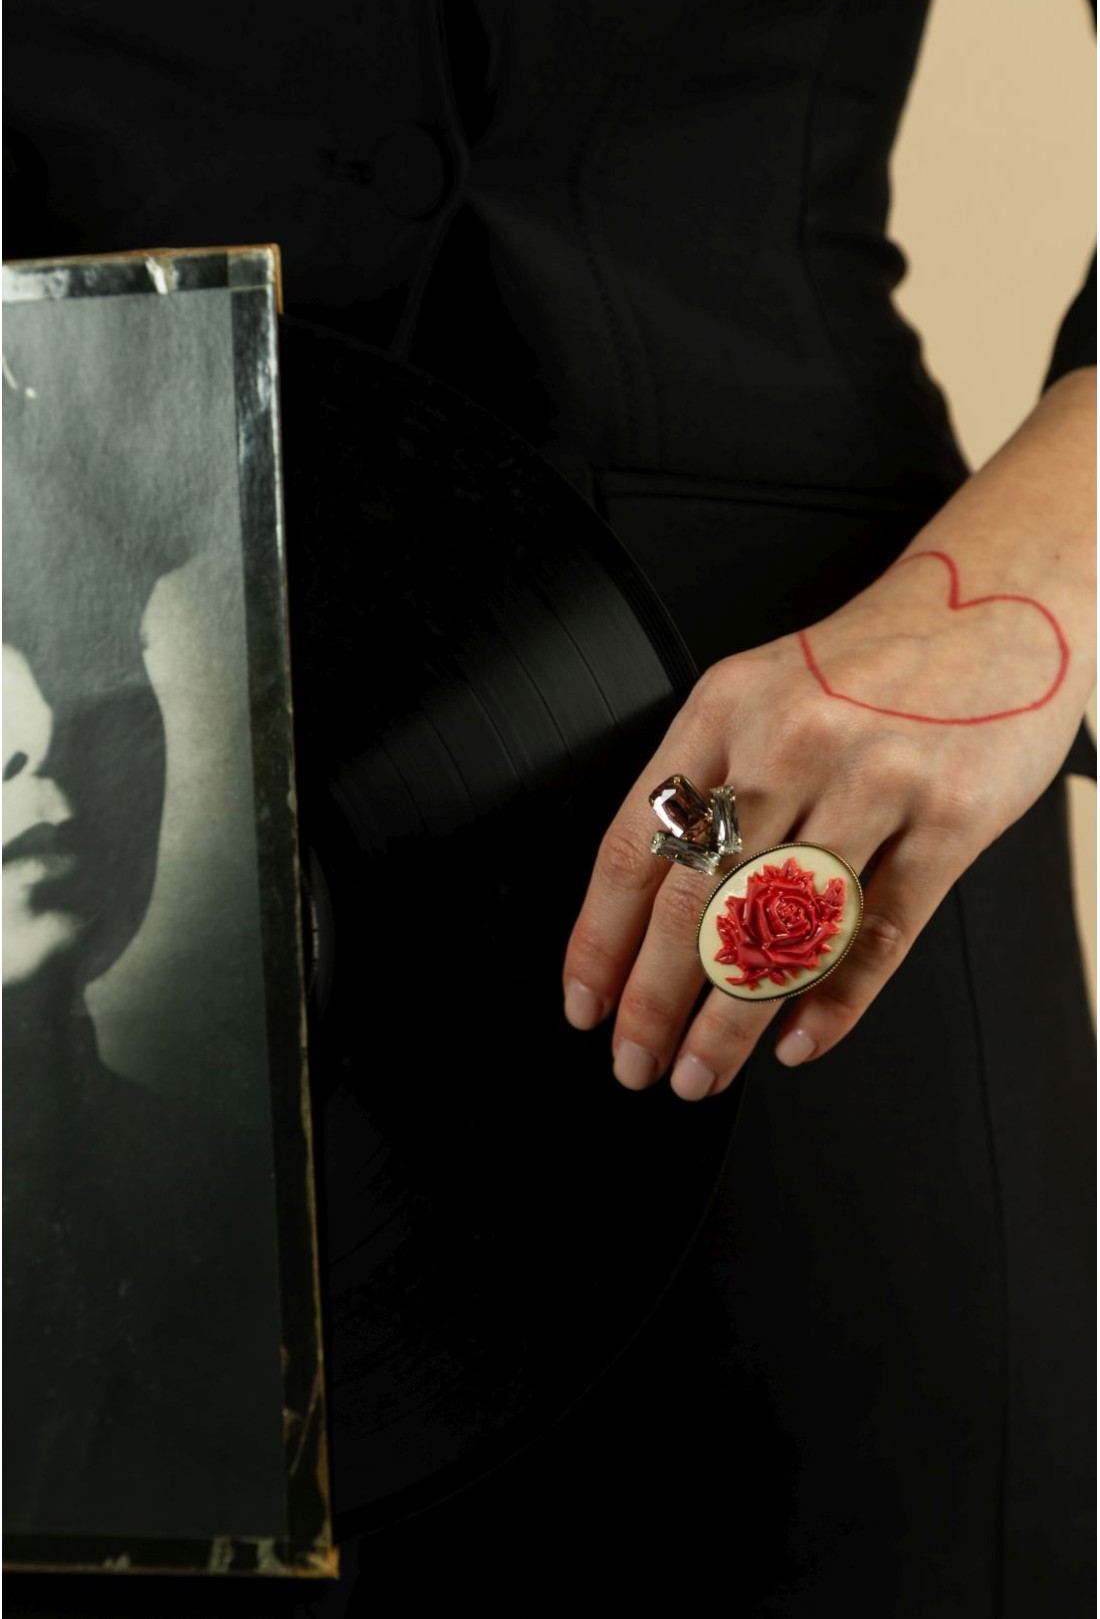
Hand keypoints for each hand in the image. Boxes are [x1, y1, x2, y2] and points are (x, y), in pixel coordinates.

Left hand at [562, 536, 1092, 1100]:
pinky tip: (797, 1042)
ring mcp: (873, 780)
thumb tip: (648, 910)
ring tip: (701, 1072)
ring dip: (732, 1023)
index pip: (636, 845)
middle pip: (697, 899)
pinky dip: (834, 1004)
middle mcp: (790, 742)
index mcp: (723, 710)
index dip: (600, 940)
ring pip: (784, 931)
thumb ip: (708, 782)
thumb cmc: (870, 665)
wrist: (994, 606)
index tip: (585, 1004)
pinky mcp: (950, 819)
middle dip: (653, 1003)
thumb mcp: (762, 691)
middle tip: (635, 1064)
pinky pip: (879, 935)